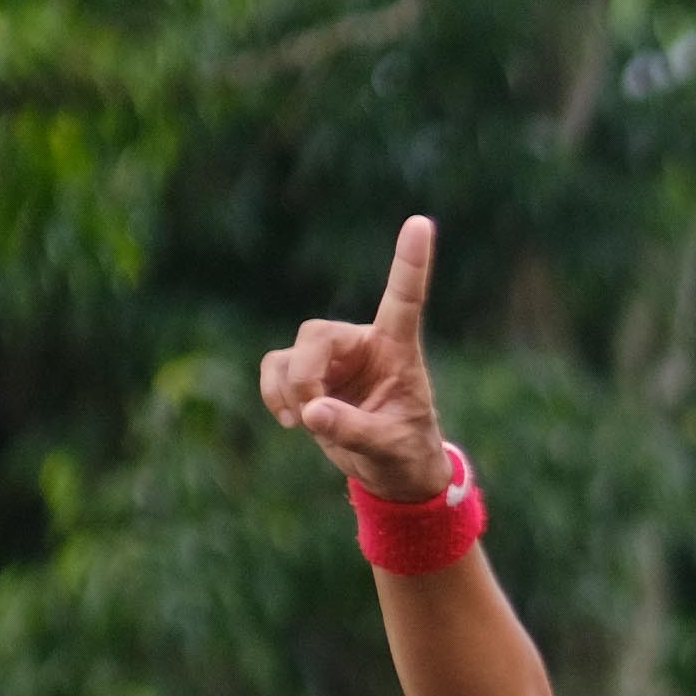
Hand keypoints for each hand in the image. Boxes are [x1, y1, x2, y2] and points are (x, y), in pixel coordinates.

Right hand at [257, 215, 451, 501]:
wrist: (390, 472)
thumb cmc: (404, 453)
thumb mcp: (389, 447)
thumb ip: (353, 430)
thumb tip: (312, 412)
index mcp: (398, 349)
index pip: (404, 299)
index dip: (410, 262)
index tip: (422, 223)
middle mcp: (363, 344)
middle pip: (317, 334)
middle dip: (305, 374)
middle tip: (310, 414)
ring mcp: (332, 358)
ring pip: (290, 354)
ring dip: (287, 388)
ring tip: (304, 423)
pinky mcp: (307, 374)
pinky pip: (274, 370)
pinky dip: (274, 393)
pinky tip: (291, 419)